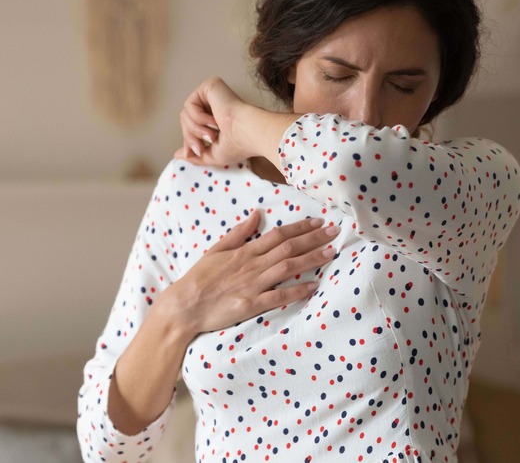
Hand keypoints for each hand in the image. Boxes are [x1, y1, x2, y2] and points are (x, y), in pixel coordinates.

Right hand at [155, 210, 338, 334]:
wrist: (184, 306)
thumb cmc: (199, 278)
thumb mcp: (216, 250)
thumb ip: (239, 233)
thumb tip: (257, 213)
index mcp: (245, 251)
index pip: (278, 235)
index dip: (301, 227)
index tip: (319, 222)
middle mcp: (252, 265)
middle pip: (288, 248)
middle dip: (314, 238)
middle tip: (335, 231)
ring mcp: (252, 285)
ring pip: (287, 268)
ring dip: (311, 259)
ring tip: (331, 253)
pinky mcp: (251, 305)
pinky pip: (278, 296)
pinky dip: (297, 291)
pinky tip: (314, 286)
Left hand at [176, 76, 249, 165]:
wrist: (248, 133)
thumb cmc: (238, 145)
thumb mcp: (213, 155)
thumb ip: (196, 155)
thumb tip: (178, 155)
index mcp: (217, 118)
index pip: (192, 127)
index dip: (190, 140)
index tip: (198, 151)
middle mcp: (214, 104)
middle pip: (186, 121)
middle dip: (191, 137)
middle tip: (202, 147)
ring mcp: (212, 94)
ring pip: (185, 114)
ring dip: (195, 129)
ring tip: (212, 135)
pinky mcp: (210, 86)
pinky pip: (190, 104)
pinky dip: (198, 118)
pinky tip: (215, 122)